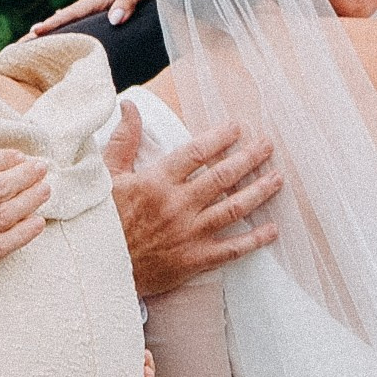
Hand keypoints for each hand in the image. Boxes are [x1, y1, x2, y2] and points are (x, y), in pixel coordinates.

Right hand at [31, 0, 153, 35]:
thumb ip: (129, 1)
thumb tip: (114, 19)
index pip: (71, 13)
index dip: (52, 24)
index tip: (34, 33)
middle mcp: (95, 2)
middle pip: (64, 19)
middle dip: (42, 31)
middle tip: (20, 44)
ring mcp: (99, 7)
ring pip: (71, 21)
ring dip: (53, 33)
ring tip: (33, 45)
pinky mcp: (105, 11)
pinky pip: (82, 23)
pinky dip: (68, 30)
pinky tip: (63, 38)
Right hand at [105, 106, 279, 295]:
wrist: (98, 270)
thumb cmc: (101, 223)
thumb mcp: (105, 177)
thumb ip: (123, 140)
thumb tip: (130, 106)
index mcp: (157, 181)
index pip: (196, 153)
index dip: (220, 137)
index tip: (238, 127)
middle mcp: (178, 205)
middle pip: (222, 176)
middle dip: (249, 158)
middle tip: (268, 145)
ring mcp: (189, 233)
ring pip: (233, 209)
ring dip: (258, 192)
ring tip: (278, 178)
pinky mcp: (194, 260)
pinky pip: (231, 249)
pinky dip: (254, 240)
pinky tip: (272, 230)